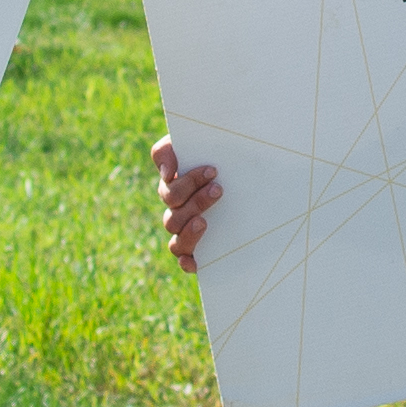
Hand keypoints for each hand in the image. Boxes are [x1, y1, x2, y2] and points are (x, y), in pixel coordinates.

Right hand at [146, 133, 216, 269]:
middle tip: (218, 189)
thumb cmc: (212, 153)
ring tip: (204, 221)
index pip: (170, 193)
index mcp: (174, 190)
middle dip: (195, 202)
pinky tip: (194, 262)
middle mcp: (179, 214)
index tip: (213, 171)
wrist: (238, 163)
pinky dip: (187, 263)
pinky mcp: (203, 247)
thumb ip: (167, 152)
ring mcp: (190, 232)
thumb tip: (167, 175)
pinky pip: (187, 261)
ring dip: (188, 232)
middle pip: (173, 219)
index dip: (188, 183)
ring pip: (176, 243)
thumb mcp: (189, 143)